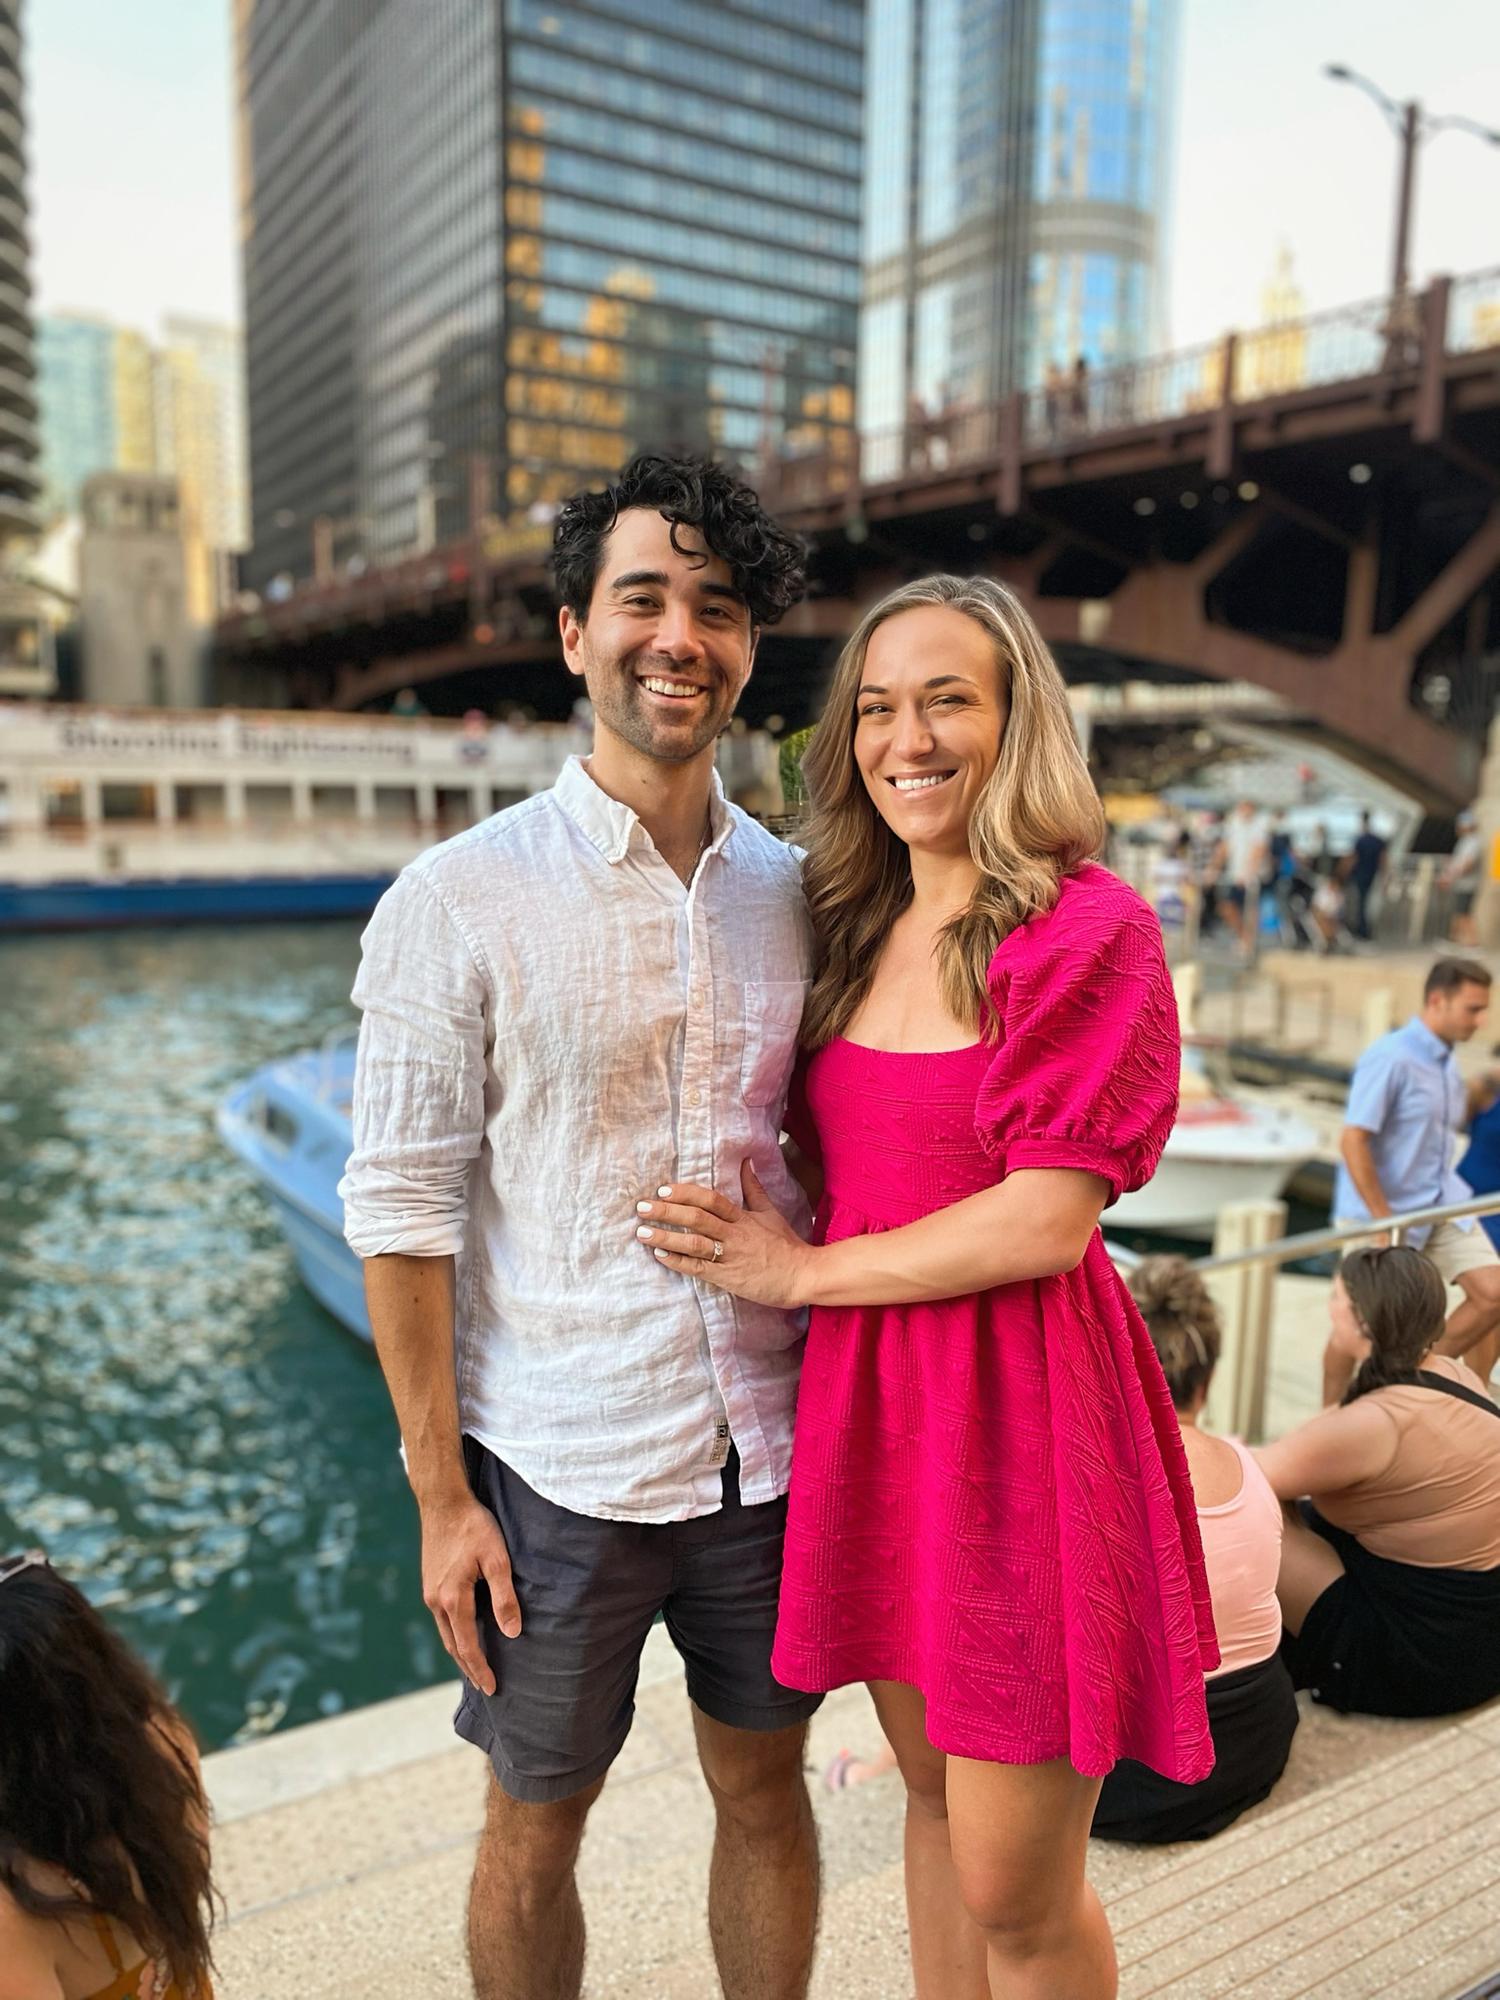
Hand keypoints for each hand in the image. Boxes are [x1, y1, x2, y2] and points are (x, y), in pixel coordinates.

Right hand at [419, 1489, 519, 1693]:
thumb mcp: (497, 1559)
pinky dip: (454, 1633)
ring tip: (475, 1666)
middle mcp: (436, 1601)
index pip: (468, 1646)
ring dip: (460, 1652)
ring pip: (446, 1633)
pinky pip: (442, 1618)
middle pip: (453, 1646)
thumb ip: (504, 1597)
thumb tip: (512, 1633)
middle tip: (485, 1687)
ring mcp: (430, 1592)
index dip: (481, 1669)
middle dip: (469, 1667)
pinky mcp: (430, 1582)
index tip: (493, 1688)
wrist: (443, 1501)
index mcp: (453, 1599)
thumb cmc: (474, 1526)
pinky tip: (464, 1633)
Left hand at [635, 1161, 814, 1307]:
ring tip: (642, 1233)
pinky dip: (678, 1262)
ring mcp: (730, 1256)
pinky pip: (699, 1269)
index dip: (686, 1193)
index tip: (663, 1190)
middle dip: (667, 1212)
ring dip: (666, 1237)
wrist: (802, 1275)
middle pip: (697, 1219)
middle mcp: (734, 1234)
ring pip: (694, 1244)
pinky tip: (660, 1256)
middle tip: (642, 1207)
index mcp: (742, 1217)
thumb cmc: (785, 1244)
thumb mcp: (769, 1212)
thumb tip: (746, 1162)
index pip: (711, 1200)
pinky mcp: (728, 1278)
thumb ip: (753, 1188)